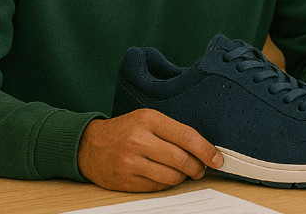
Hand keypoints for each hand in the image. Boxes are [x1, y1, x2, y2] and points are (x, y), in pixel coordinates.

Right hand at [77, 109, 223, 191]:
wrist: (89, 146)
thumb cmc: (124, 131)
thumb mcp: (147, 119)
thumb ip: (172, 130)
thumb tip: (203, 148)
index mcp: (149, 120)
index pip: (186, 136)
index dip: (206, 150)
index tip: (216, 158)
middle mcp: (139, 140)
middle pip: (181, 159)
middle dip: (197, 167)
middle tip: (201, 168)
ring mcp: (131, 162)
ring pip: (172, 176)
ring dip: (183, 177)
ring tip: (182, 172)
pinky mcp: (126, 180)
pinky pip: (157, 186)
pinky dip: (167, 183)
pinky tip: (165, 175)